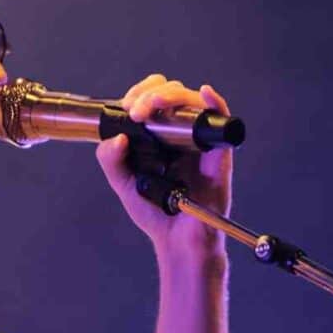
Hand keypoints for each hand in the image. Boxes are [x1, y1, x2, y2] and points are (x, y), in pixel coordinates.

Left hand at [97, 75, 236, 264]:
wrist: (177, 240)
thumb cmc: (155, 212)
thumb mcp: (123, 183)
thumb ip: (110, 160)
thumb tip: (116, 137)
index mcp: (160, 136)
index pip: (154, 99)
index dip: (141, 92)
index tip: (128, 106)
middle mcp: (181, 134)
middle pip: (174, 94)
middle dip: (152, 94)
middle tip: (137, 111)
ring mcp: (200, 142)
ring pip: (193, 102)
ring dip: (173, 95)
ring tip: (154, 105)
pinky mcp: (218, 154)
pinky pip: (221, 123)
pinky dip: (216, 104)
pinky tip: (205, 93)